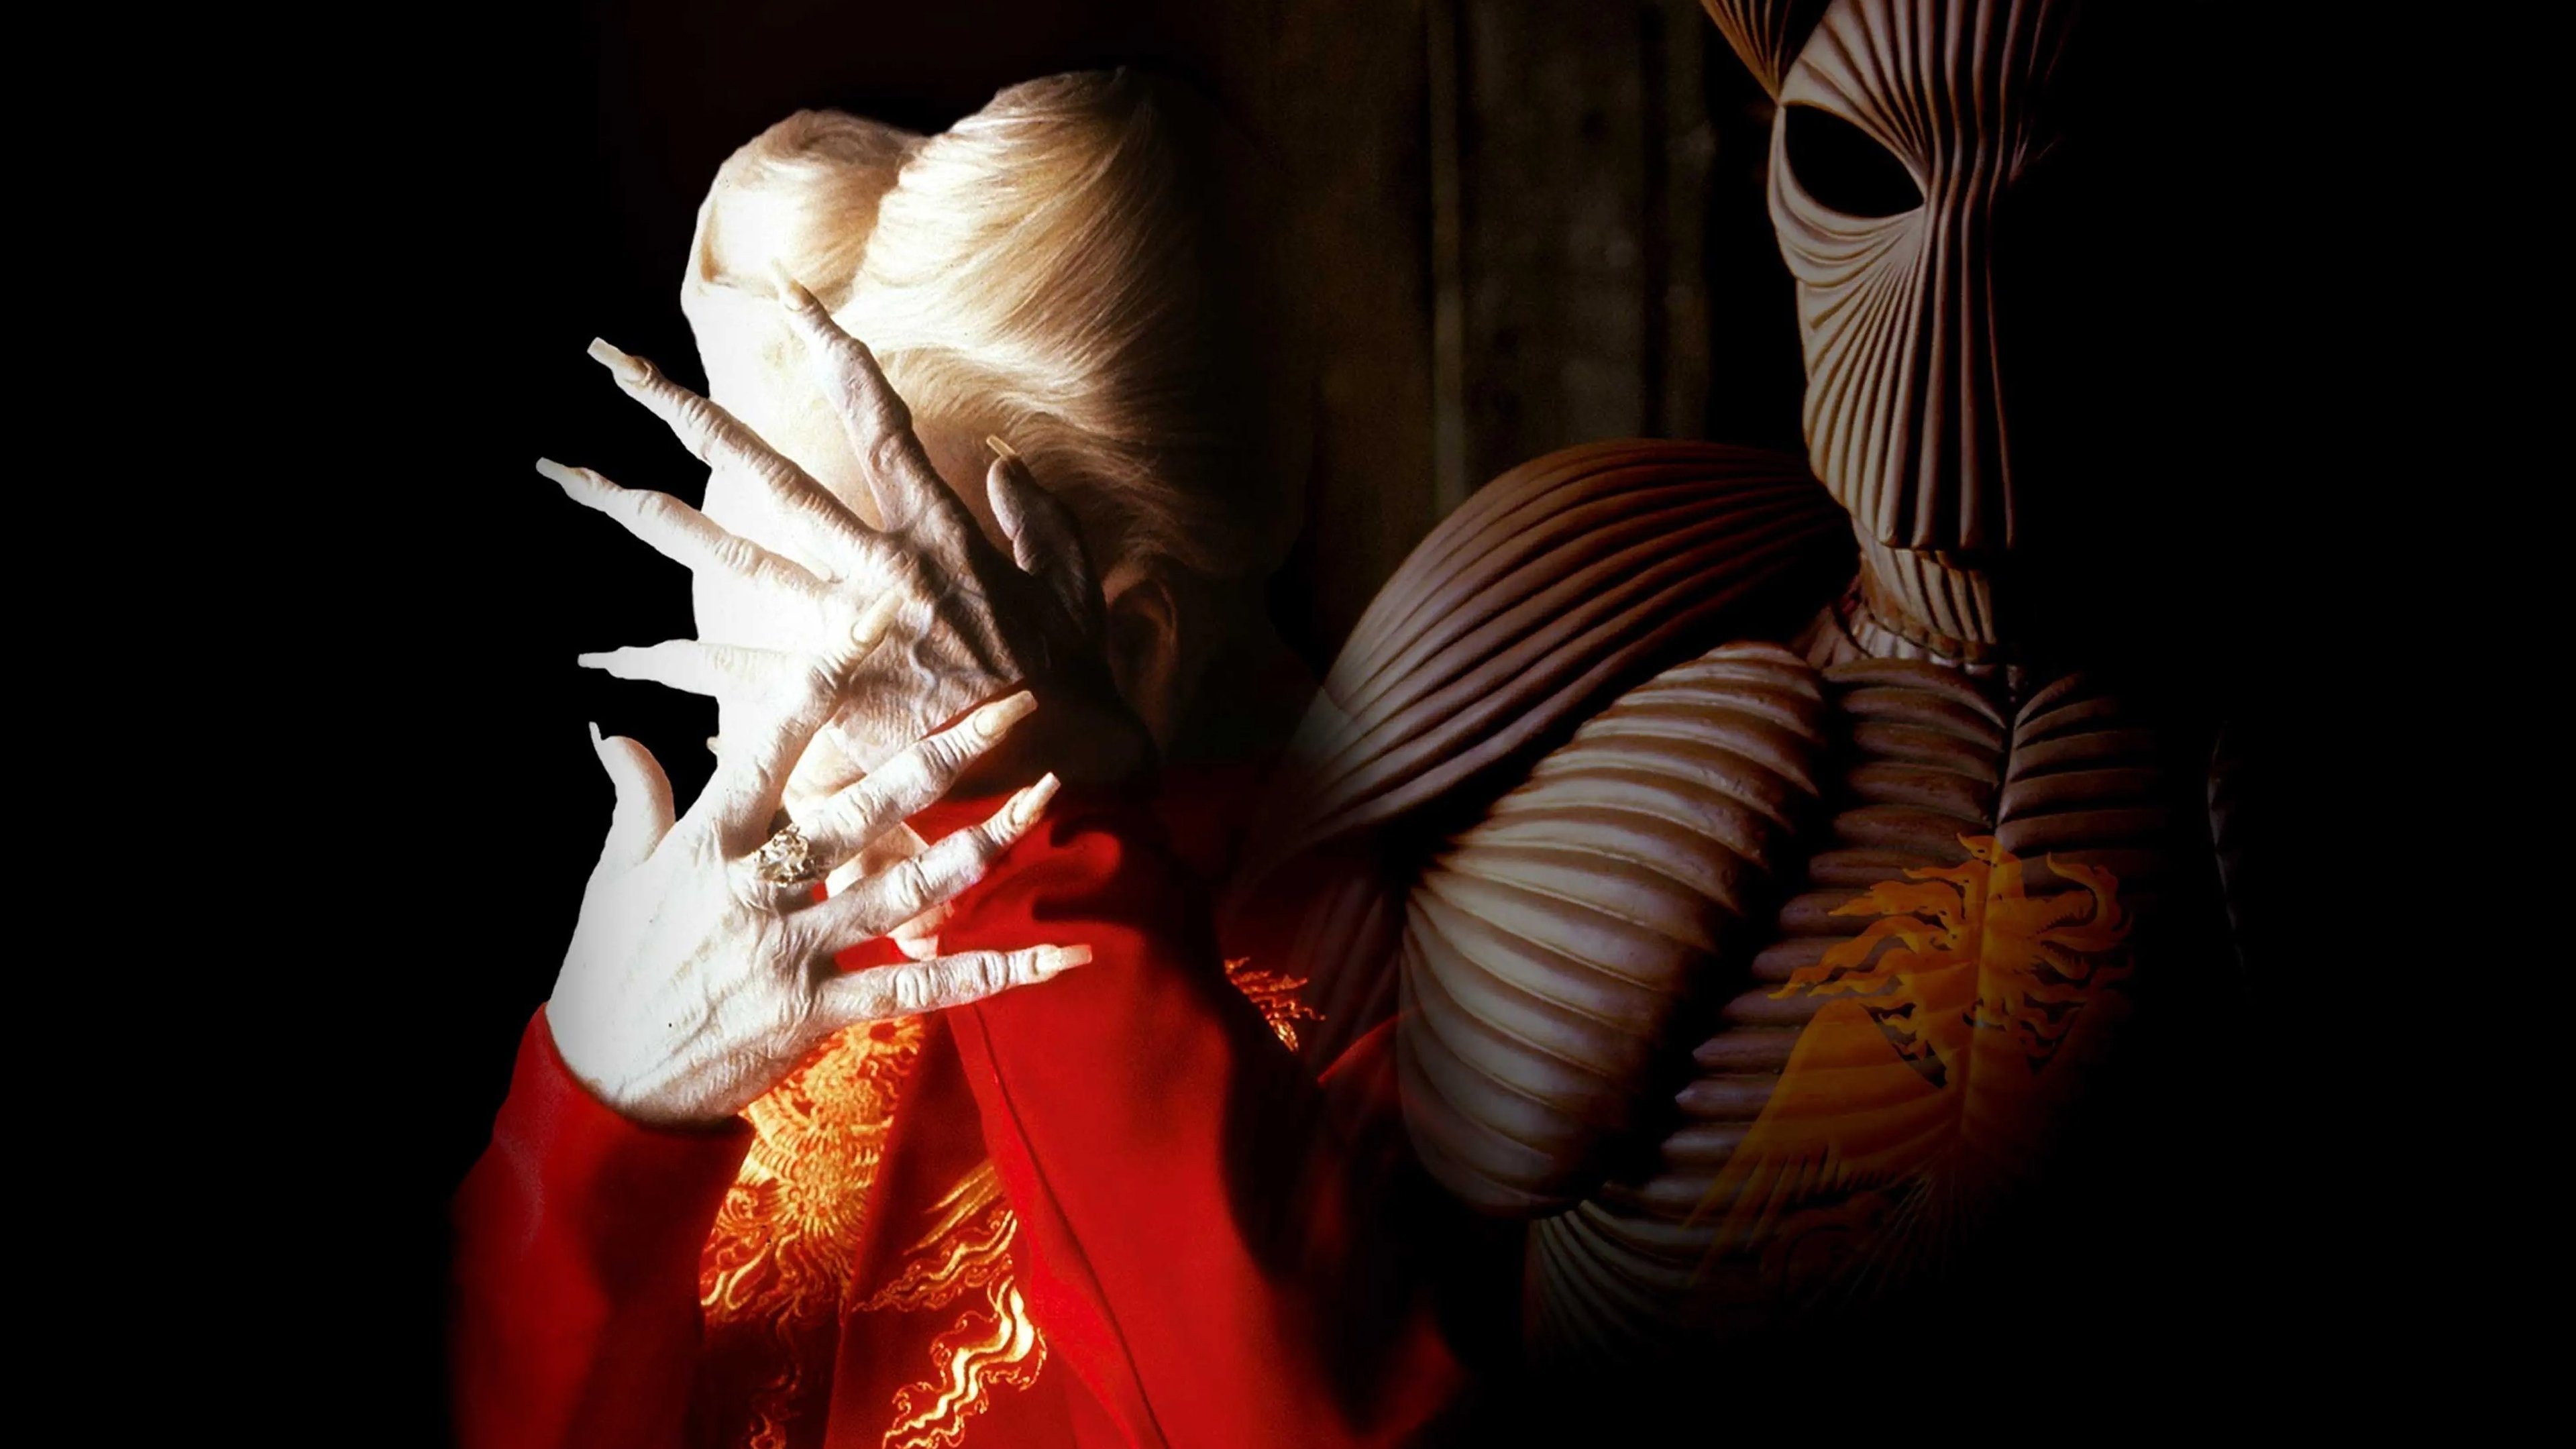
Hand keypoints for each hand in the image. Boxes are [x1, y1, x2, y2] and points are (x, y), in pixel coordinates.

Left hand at [539, 269, 1147, 797]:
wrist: (1068, 766)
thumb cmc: (1073, 678)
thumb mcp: (1072, 578)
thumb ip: (1038, 513)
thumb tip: (1002, 457)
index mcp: (936, 530)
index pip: (874, 415)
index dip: (829, 347)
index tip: (787, 293)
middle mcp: (877, 565)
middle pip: (766, 473)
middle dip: (690, 415)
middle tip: (618, 366)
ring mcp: (843, 628)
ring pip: (728, 557)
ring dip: (647, 517)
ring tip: (578, 480)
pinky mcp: (825, 697)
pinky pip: (728, 674)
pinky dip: (667, 666)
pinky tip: (604, 656)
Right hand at [547, 601, 1088, 1127]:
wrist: (607, 1087)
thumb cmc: (608, 969)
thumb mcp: (612, 876)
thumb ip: (634, 800)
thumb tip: (616, 733)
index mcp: (708, 840)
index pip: (775, 738)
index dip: (827, 671)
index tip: (877, 613)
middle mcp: (758, 888)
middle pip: (866, 806)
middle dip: (944, 752)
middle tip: (1012, 705)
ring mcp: (794, 952)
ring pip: (910, 887)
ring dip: (985, 841)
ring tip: (1047, 796)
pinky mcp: (820, 1013)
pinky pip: (921, 989)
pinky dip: (995, 974)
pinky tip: (1057, 956)